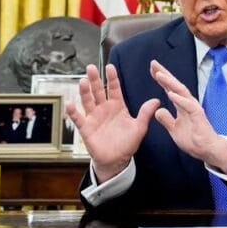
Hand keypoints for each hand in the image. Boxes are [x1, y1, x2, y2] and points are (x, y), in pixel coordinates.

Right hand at [65, 64, 157, 181]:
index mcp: (117, 106)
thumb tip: (157, 100)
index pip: (114, 88)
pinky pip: (78, 118)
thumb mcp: (139, 128)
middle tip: (91, 67)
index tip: (110, 67)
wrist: (116, 160)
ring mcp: (94, 117)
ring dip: (85, 91)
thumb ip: (145, 113)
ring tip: (83, 81)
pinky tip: (69, 103)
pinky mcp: (86, 128)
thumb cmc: (127, 143)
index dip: (112, 78)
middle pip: (98, 91)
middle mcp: (104, 109)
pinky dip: (73, 111)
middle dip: (95, 79)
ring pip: (88, 101)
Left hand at [150, 60, 226, 170]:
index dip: (161, 78)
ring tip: (159, 74)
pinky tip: (171, 93)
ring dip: (170, 83)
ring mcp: (193, 108)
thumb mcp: (174, 129)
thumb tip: (158, 111)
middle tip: (154, 64)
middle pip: (175, 85)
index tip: (152, 69)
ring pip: (181, 92)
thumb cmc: (193, 139)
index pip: (170, 88)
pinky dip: (179, 99)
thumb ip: (166, 119)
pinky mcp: (198, 116)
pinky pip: (188, 105)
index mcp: (181, 105)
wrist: (207, 150)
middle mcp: (187, 103)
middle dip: (164, 74)